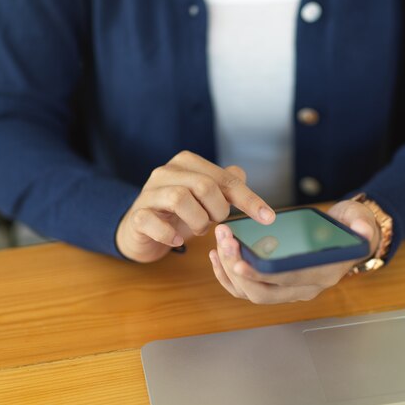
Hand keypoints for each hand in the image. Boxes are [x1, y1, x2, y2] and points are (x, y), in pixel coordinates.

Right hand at [116, 151, 274, 262]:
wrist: (141, 230)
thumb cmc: (179, 212)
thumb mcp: (205, 198)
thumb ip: (225, 184)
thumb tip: (241, 174)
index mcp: (188, 163)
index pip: (225, 179)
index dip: (248, 199)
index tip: (268, 217)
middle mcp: (166, 172)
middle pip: (204, 185)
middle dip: (218, 210)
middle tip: (217, 223)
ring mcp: (148, 193)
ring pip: (180, 199)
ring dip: (197, 221)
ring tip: (199, 230)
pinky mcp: (136, 215)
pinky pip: (153, 221)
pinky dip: (170, 234)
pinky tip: (178, 241)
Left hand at [209, 199, 379, 303]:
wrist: (348, 238)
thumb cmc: (350, 227)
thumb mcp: (359, 220)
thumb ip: (360, 224)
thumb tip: (362, 229)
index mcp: (322, 274)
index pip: (288, 281)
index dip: (262, 274)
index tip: (239, 261)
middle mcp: (304, 288)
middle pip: (262, 293)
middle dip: (238, 270)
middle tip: (225, 241)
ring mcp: (289, 290)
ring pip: (250, 293)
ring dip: (230, 271)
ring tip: (220, 242)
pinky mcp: (276, 285)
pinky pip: (246, 289)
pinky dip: (228, 276)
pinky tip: (218, 255)